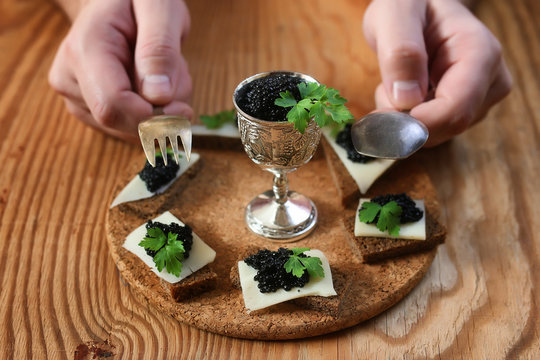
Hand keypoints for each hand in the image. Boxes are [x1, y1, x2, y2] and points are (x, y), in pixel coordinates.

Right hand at [49, 0, 192, 141]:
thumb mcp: (159, 8)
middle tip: (179, 75)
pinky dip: (153, 115)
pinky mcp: (89, 113)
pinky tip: (153, 86)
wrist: (116, 4)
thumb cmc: (138, 0)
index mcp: (84, 48)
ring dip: (162, 111)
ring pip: (131, 130)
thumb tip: (158, 96)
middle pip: (122, 122)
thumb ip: (159, 49)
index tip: (183, 108)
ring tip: (163, 72)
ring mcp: (76, 98)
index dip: (151, 116)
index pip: (112, 104)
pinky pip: (131, 130)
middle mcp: (70, 78)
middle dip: (161, 111)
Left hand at [363, 0, 511, 145]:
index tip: (382, 121)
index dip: (417, 125)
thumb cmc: (409, 3)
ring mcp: (479, 99)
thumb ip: (400, 51)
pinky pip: (429, 132)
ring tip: (395, 81)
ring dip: (402, 118)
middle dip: (404, 120)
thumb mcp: (395, 13)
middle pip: (445, 128)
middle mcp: (489, 80)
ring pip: (434, 134)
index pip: (456, 110)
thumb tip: (406, 99)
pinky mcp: (464, 110)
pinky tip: (402, 91)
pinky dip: (405, 120)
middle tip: (380, 90)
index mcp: (479, 53)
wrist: (418, 6)